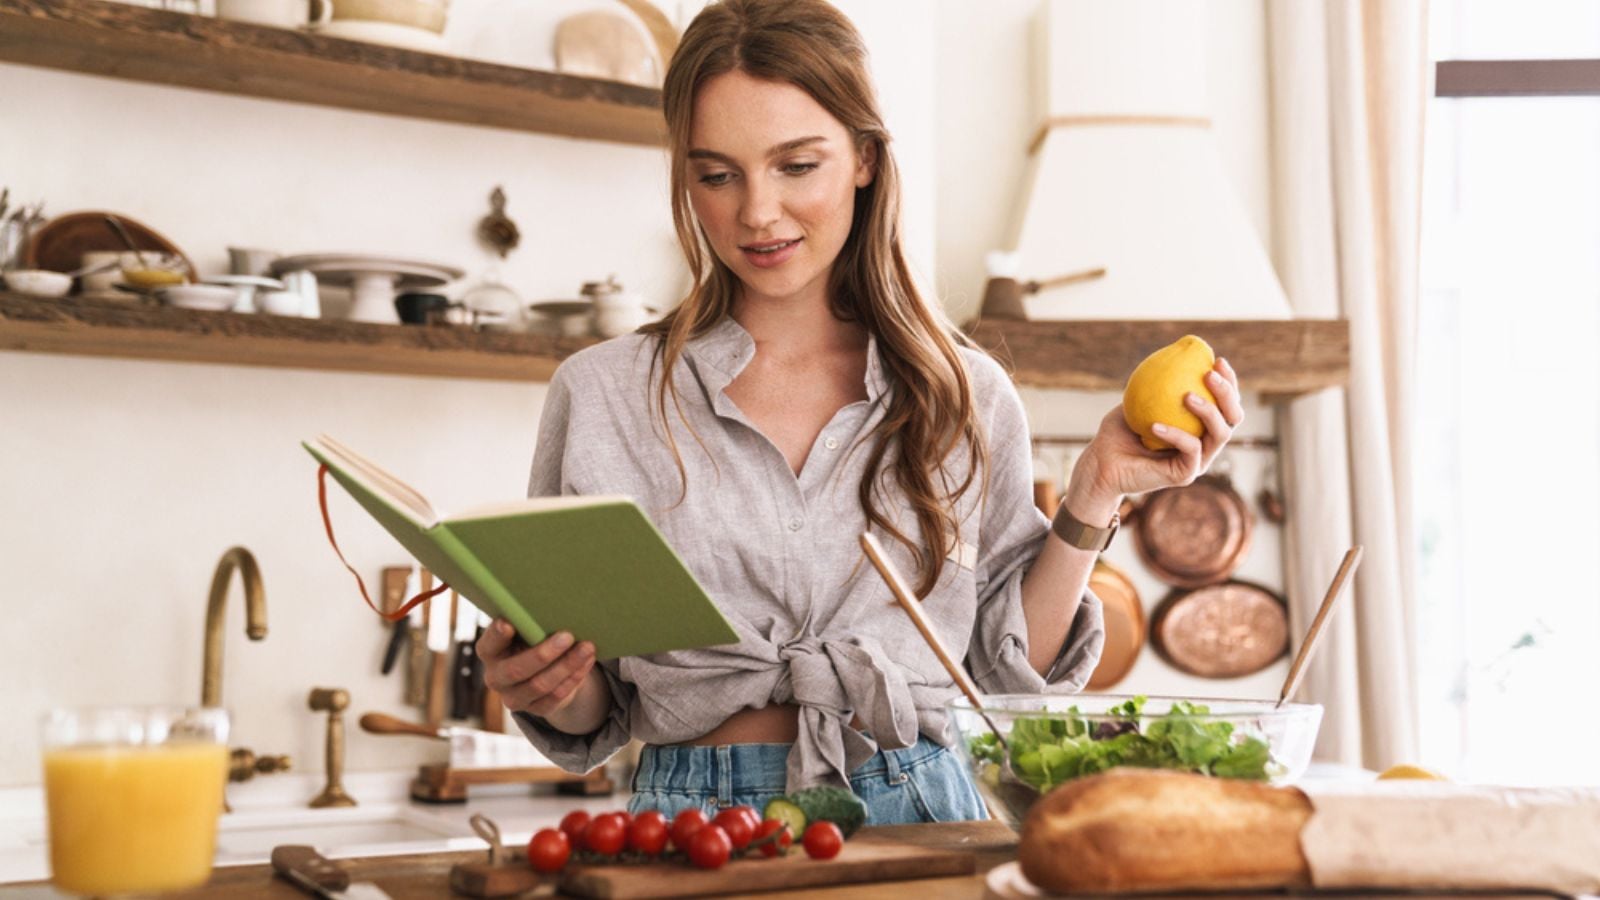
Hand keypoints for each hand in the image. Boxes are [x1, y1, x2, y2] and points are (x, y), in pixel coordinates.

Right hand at [477, 620, 595, 718]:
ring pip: (540, 685)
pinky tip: (587, 661)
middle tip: (567, 636)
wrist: (544, 670)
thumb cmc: (532, 639)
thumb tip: (550, 609)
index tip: (508, 623)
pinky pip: (556, 697)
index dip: (497, 636)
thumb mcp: (525, 630)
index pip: (488, 645)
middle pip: (516, 670)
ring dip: (567, 665)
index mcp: (489, 652)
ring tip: (587, 647)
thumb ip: (528, 623)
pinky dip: (575, 677)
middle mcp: (496, 678)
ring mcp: (513, 698)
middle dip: (543, 654)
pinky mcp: (535, 709)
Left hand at [1069, 358, 1243, 506]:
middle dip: (1227, 394)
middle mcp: (1204, 444)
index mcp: (1198, 427)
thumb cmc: (1117, 432)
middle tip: (1209, 374)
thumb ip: (1158, 382)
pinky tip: (1155, 424)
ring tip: (1188, 395)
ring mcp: (1197, 461)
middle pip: (1233, 418)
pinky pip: (1191, 450)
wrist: (1102, 464)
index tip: (1217, 360)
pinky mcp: (1185, 475)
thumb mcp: (1138, 400)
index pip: (1224, 403)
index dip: (1228, 382)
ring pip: (1221, 435)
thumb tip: (1175, 353)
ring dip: (1209, 411)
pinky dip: (1176, 435)